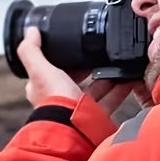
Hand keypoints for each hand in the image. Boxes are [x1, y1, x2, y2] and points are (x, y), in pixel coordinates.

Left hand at [17, 26, 151, 117]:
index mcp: (45, 89)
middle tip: (101, 54)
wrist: (74, 128)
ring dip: (108, 77)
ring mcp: (81, 108)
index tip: (75, 46)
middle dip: (90, 68)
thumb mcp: (39, 70)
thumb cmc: (54, 101)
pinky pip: (111, 99)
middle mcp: (63, 100)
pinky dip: (120, 89)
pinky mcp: (97, 116)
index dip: (63, 58)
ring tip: (118, 63)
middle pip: (78, 79)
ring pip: (97, 89)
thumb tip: (31, 31)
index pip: (53, 70)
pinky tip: (129, 78)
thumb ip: (32, 50)